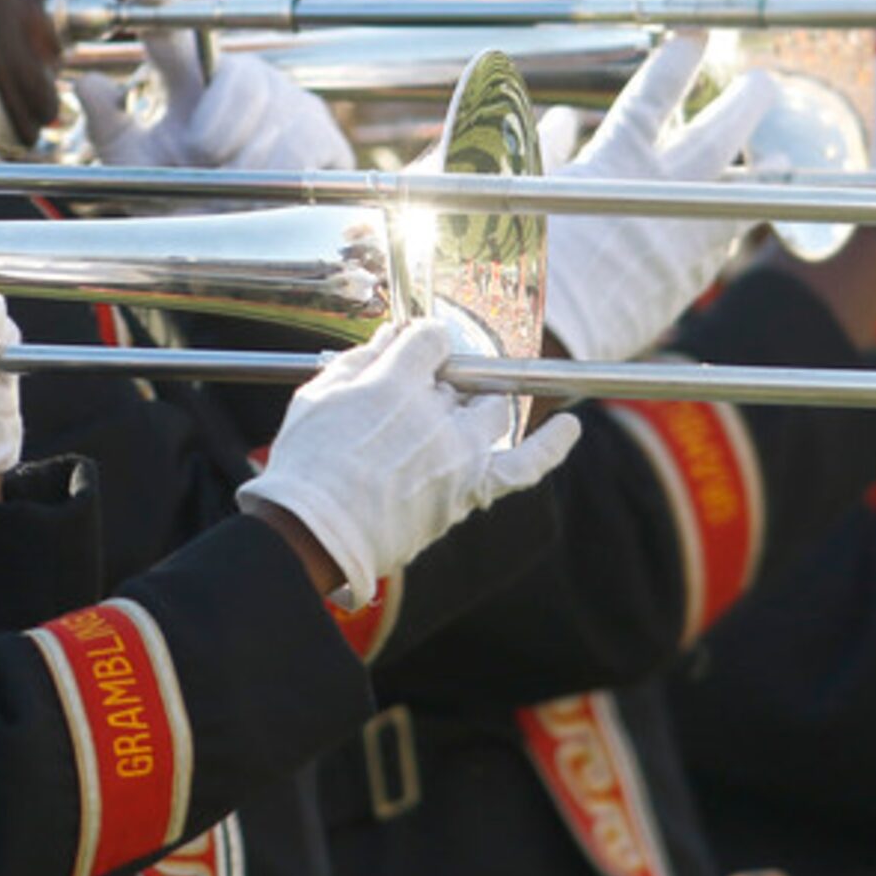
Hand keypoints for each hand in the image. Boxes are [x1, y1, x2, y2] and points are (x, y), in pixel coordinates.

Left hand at [77, 0, 353, 177]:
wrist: (245, 245)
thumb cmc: (188, 196)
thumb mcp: (140, 169)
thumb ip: (111, 130)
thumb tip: (87, 83)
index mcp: (193, 78)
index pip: (173, 29)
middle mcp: (244, 77)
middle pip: (237, 78)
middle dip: (212, 131)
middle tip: (199, 162)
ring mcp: (290, 101)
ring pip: (268, 122)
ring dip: (240, 168)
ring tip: (229, 192)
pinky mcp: (324, 134)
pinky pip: (299, 149)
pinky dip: (274, 180)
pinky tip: (265, 195)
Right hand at [237, 318, 581, 602]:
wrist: (315, 536)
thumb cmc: (305, 467)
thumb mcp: (317, 396)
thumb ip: (359, 362)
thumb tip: (388, 340)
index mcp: (396, 381)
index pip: (431, 339)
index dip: (422, 343)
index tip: (412, 352)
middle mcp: (437, 413)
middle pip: (462, 375)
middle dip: (445, 378)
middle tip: (419, 396)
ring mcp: (459, 453)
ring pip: (491, 409)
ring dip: (479, 405)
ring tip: (458, 415)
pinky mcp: (468, 491)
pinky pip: (524, 466)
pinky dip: (552, 447)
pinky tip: (570, 428)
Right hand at [539, 35, 779, 361]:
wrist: (537, 341)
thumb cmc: (507, 258)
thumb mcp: (511, 184)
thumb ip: (541, 150)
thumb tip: (559, 122)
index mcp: (616, 161)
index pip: (657, 93)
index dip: (678, 59)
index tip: (696, 34)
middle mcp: (663, 195)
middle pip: (721, 137)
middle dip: (745, 105)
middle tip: (765, 83)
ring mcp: (683, 241)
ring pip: (741, 197)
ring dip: (762, 174)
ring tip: (780, 160)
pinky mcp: (686, 285)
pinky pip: (719, 246)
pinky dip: (725, 227)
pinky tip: (731, 225)